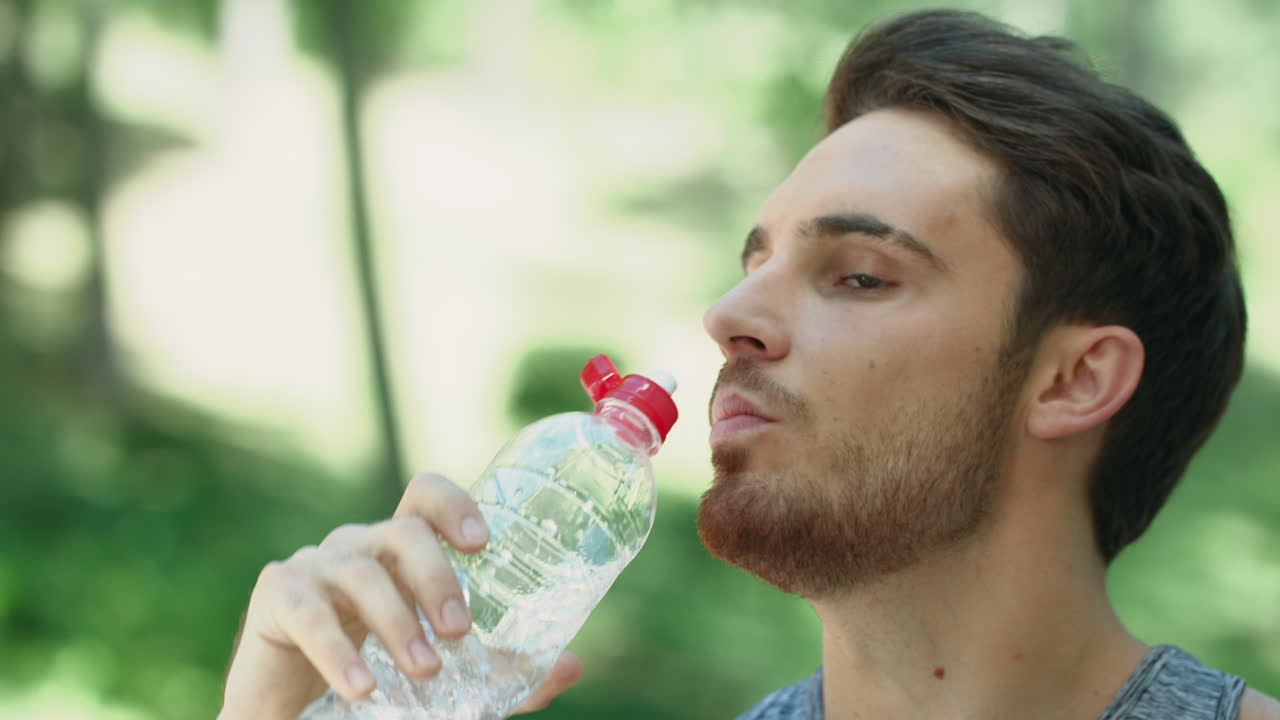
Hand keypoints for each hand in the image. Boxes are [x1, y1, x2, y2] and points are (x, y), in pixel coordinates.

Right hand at [218, 473, 582, 719]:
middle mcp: (360, 545)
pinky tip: (363, 687)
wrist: (296, 709)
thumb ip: (505, 672)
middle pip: (403, 530)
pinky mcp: (276, 597)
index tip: (483, 543)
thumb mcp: (448, 672)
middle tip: (459, 630)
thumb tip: (572, 666)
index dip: (454, 505)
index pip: (425, 496)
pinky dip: (337, 652)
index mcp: (401, 549)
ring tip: (425, 670)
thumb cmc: (378, 671)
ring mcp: (315, 565)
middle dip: (436, 577)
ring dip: (397, 622)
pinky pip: (307, 612)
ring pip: (362, 573)